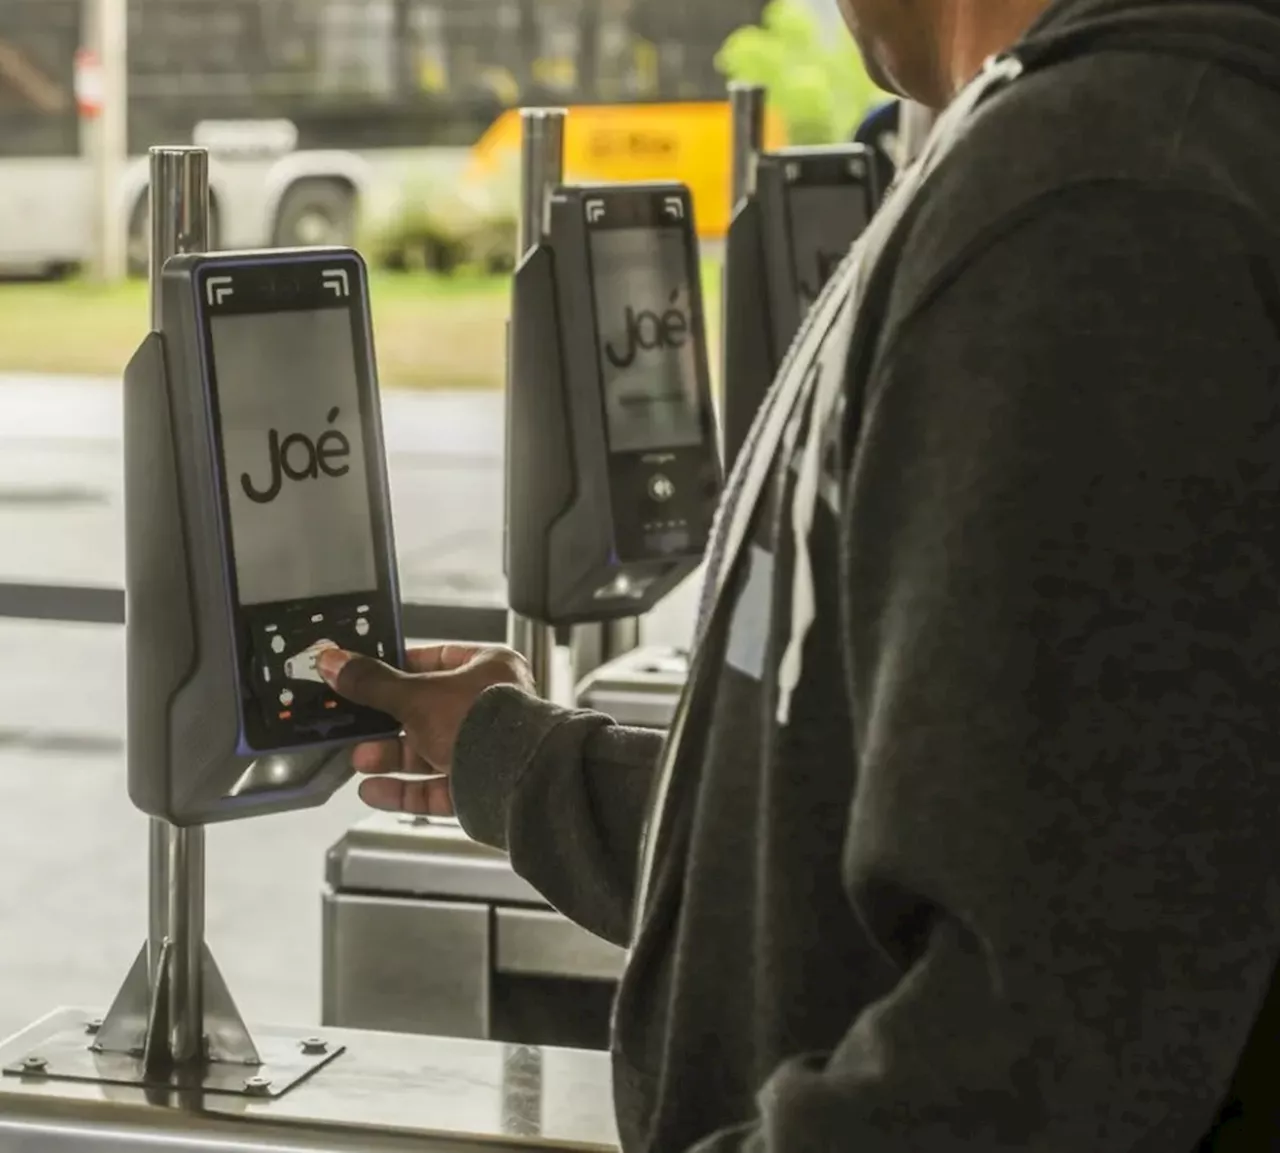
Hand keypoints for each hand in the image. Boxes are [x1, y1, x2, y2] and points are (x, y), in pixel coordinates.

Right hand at [317, 643, 531, 815]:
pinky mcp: (481, 788)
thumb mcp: (416, 696)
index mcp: (489, 670)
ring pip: (430, 752)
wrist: (517, 779)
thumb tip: (335, 663)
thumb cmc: (484, 723)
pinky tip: (374, 790)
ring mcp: (487, 750)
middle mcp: (492, 708)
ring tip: (360, 760)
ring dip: (391, 757)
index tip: (366, 676)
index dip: (399, 668)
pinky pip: (436, 789)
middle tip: (357, 725)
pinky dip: (404, 790)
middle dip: (387, 723)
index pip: (437, 660)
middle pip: (427, 712)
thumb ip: (372, 683)